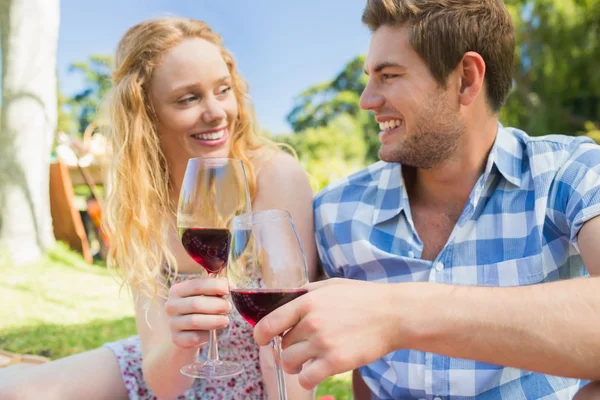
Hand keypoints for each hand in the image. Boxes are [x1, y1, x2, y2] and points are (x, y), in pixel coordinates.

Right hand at [164, 277, 230, 348]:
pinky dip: (207, 334)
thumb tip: (229, 285)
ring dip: (215, 320)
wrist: (188, 332)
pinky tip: (213, 331)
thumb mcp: (206, 296)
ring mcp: (172, 323)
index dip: (215, 286)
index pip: (196, 285)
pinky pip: (195, 337)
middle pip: (196, 303)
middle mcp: (171, 306)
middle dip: (217, 305)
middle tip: (228, 307)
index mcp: (177, 290)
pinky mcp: (176, 339)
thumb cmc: (201, 309)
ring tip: (225, 320)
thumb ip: (216, 288)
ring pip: (195, 321)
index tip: (227, 290)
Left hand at [253, 278, 402, 389]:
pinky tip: (314, 372)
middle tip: (300, 347)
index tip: (261, 339)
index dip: (260, 334)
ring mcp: (324, 343)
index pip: (268, 323)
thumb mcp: (331, 285)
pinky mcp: (336, 362)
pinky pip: (307, 378)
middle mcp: (312, 323)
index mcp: (307, 302)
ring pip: (290, 362)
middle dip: (287, 346)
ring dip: (294, 364)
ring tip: (304, 362)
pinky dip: (306, 378)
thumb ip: (306, 292)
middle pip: (282, 343)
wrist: (394, 314)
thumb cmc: (363, 298)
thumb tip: (286, 298)